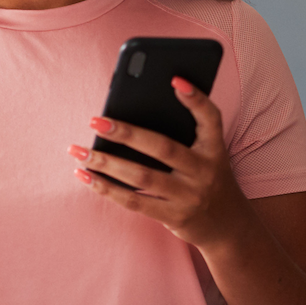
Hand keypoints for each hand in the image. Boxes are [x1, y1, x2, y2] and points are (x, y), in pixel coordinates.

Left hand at [66, 77, 249, 249]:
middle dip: (126, 133)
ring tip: (78, 151)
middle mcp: (204, 171)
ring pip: (142, 177)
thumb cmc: (205, 178)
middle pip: (163, 148)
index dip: (196, 99)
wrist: (227, 225)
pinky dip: (107, 188)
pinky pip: (134, 202)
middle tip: (95, 121)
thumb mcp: (205, 154)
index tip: (174, 79)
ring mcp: (189, 196)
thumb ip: (181, 135)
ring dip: (106, 163)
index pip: (211, 118)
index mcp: (214, 148)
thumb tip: (128, 117)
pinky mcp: (173, 217)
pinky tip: (86, 176)